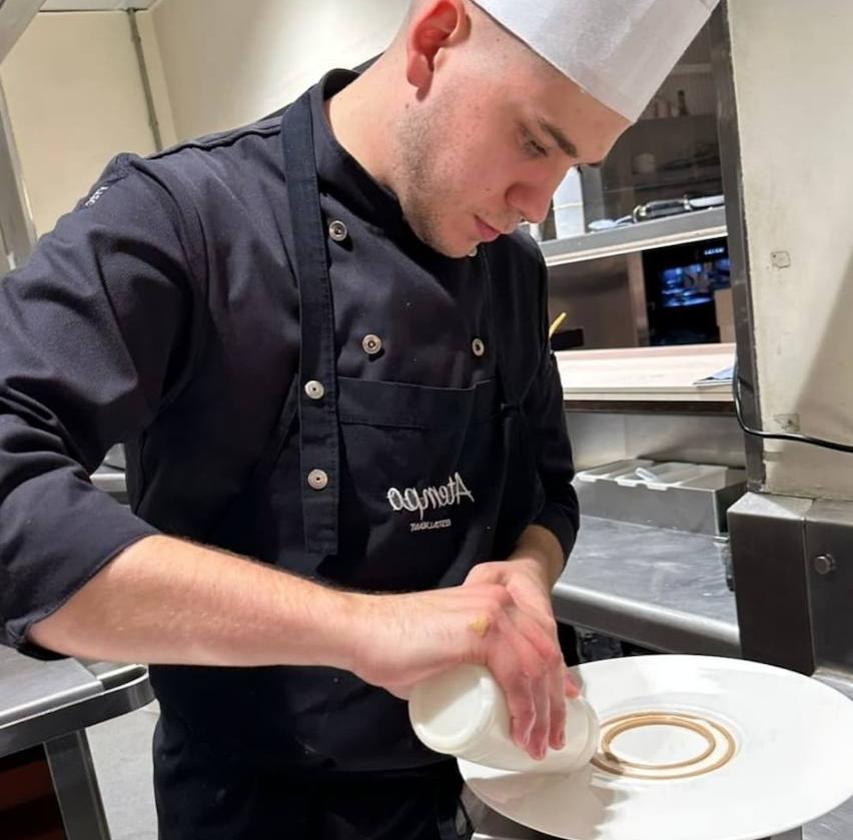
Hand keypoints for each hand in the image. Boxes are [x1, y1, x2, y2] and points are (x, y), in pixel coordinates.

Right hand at [344, 561, 573, 761]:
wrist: (363, 632)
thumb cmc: (392, 643)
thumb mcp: (444, 650)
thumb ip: (464, 663)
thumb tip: (474, 696)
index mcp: (495, 600)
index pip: (540, 640)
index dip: (556, 677)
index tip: (560, 707)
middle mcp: (501, 600)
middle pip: (545, 654)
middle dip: (553, 703)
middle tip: (550, 738)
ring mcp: (493, 612)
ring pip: (537, 666)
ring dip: (543, 712)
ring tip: (536, 743)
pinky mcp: (481, 630)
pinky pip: (518, 672)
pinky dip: (525, 707)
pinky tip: (522, 730)